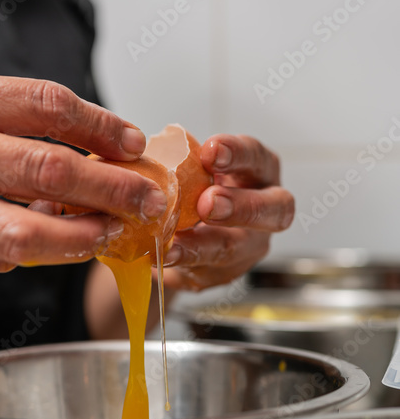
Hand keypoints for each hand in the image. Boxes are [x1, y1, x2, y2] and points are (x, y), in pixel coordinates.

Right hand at [0, 68, 171, 291]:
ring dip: (78, 236)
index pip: (44, 105)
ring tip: (108, 235)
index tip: (131, 141)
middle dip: (110, 188)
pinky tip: (52, 246)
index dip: (99, 125)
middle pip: (45, 168)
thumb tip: (76, 140)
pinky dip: (28, 252)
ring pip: (22, 229)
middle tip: (147, 199)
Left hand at [162, 135, 293, 290]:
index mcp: (258, 169)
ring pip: (238, 247)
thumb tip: (144, 148)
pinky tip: (165, 256)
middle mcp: (266, 207)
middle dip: (241, 206)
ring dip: (205, 245)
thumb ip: (182, 159)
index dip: (237, 153)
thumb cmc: (192, 181)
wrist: (180, 222)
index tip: (209, 151)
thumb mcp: (190, 165)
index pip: (256, 156)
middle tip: (208, 203)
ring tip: (174, 242)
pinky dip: (185, 263)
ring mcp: (251, 243)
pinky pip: (209, 270)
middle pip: (275, 209)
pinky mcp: (228, 270)